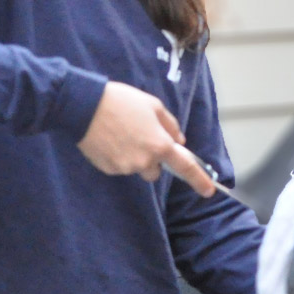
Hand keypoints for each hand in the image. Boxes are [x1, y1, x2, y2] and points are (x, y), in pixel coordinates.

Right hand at [78, 82, 214, 196]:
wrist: (85, 106)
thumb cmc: (121, 102)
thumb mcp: (153, 105)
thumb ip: (170, 125)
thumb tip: (179, 140)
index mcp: (159, 144)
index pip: (185, 167)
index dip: (199, 180)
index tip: (209, 191)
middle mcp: (144, 161)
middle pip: (155, 171)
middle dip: (152, 159)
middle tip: (139, 138)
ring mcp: (125, 167)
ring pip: (136, 168)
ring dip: (133, 156)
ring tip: (120, 133)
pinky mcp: (108, 169)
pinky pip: (119, 167)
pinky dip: (117, 156)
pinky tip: (109, 139)